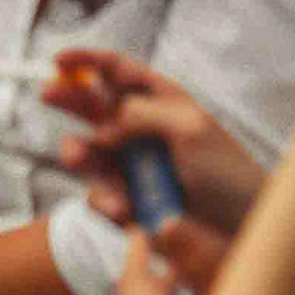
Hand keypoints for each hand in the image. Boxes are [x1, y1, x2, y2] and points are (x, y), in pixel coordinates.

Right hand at [41, 46, 269, 234]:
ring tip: (79, 158)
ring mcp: (133, 170)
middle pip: (93, 107)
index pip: (119, 73)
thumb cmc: (229, 175)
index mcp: (161, 104)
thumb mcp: (190, 127)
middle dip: (69, 99)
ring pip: (87, 153)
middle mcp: (142, 133)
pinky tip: (122, 208)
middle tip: (49, 94)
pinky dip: (104, 201)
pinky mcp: (129, 205)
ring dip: (79, 153)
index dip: (88, 62)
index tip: (60, 60)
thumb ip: (139, 114)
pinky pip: (100, 197)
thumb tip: (103, 123)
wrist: (245, 234)